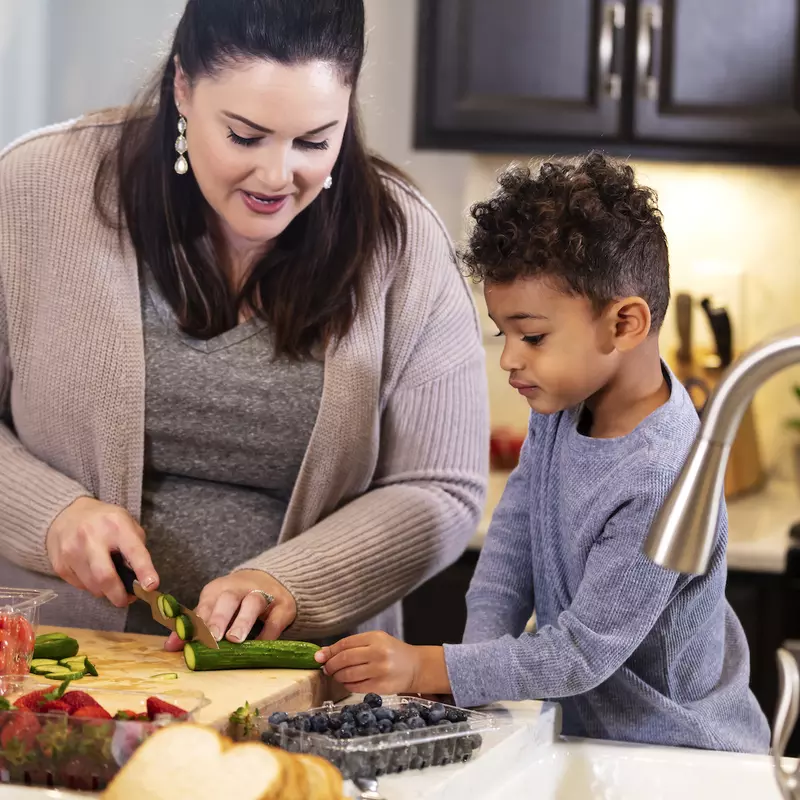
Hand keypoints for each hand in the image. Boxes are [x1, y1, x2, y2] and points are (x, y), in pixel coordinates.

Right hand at [46, 497, 157, 607]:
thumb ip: (136, 548)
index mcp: (116, 525)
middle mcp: (91, 537)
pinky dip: (92, 587)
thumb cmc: (105, 522)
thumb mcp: (127, 524)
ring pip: (93, 586)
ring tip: (112, 585)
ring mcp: (71, 551)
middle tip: (127, 600)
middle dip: (119, 595)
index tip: (152, 586)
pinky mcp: (60, 565)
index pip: (133, 551)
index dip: (144, 570)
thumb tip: (141, 579)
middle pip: (105, 576)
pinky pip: (80, 586)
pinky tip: (94, 575)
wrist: (66, 514)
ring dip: (106, 592)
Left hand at [164, 569, 295, 650]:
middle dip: (219, 618)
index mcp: (218, 589)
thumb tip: (171, 646)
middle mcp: (240, 588)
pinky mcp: (282, 605)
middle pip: (228, 598)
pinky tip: (259, 646)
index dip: (198, 622)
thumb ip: (195, 626)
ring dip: (243, 621)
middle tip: (213, 638)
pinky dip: (268, 633)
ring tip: (235, 639)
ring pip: (253, 603)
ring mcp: (263, 594)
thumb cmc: (236, 600)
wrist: (272, 581)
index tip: (191, 639)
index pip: (206, 604)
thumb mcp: (214, 608)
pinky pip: (275, 618)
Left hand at [314, 632, 426, 694]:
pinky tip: (349, 682)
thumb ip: (351, 645)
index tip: (319, 657)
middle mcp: (378, 653)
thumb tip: (322, 654)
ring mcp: (380, 671)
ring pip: (348, 675)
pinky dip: (348, 685)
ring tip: (338, 675)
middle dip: (331, 665)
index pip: (345, 644)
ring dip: (338, 676)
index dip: (329, 651)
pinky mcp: (381, 687)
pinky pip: (356, 687)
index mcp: (375, 638)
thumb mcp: (375, 641)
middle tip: (327, 669)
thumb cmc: (392, 651)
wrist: (415, 667)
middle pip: (345, 659)